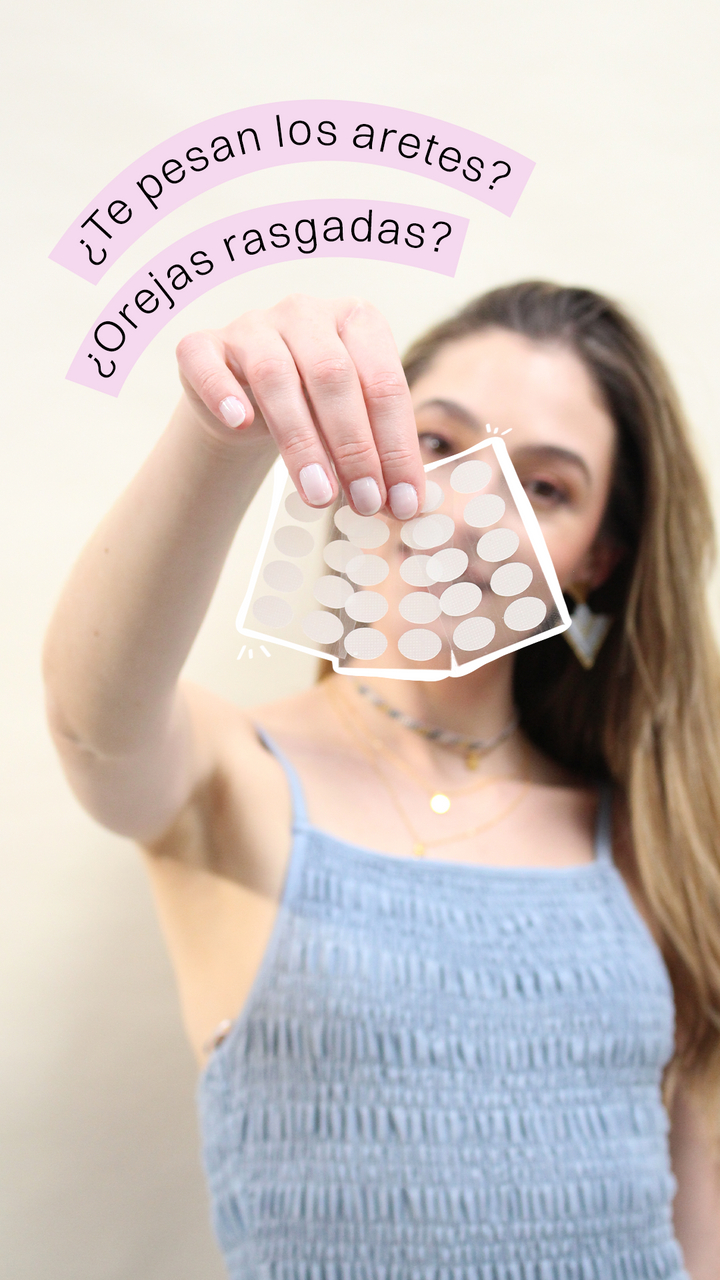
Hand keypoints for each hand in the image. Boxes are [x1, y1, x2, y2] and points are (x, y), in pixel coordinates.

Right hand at [175, 294, 423, 518]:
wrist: (247, 403)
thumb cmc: (314, 410)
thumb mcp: (354, 424)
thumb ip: (379, 453)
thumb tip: (407, 504)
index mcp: (358, 321)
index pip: (384, 384)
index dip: (396, 446)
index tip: (402, 501)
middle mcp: (307, 313)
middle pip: (333, 378)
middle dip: (354, 448)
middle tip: (365, 502)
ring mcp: (252, 325)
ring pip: (276, 376)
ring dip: (301, 442)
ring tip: (319, 495)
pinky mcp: (204, 346)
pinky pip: (207, 363)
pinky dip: (222, 392)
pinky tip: (238, 422)